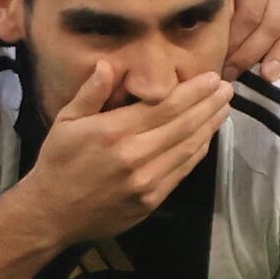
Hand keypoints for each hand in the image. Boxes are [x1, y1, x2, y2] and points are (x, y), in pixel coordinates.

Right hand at [11, 57, 229, 240]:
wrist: (52, 214)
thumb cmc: (58, 163)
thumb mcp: (65, 122)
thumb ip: (90, 93)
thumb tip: (108, 64)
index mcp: (113, 131)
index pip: (164, 106)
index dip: (193, 91)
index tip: (211, 79)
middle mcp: (134, 155)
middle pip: (183, 124)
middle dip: (209, 105)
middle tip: (227, 89)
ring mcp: (146, 180)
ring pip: (188, 147)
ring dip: (209, 126)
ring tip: (224, 109)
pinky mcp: (151, 199)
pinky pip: (182, 171)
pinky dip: (198, 152)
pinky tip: (205, 138)